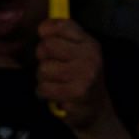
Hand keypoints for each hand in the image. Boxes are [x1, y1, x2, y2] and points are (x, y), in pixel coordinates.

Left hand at [35, 19, 120, 138]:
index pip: (61, 25)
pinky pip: (44, 88)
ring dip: (44, 80)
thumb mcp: (77, 55)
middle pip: (46, 46)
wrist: (97, 114)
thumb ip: (61, 39)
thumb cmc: (80, 80)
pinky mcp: (77, 93)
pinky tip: (56, 96)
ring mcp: (85, 75)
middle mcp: (90, 56)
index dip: (46, 32)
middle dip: (43, 60)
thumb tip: (41, 27)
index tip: (48, 43)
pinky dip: (45, 94)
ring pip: (43, 69)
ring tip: (57, 85)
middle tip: (54, 71)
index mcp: (89, 43)